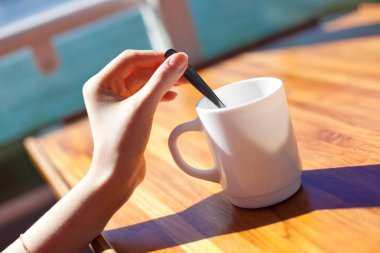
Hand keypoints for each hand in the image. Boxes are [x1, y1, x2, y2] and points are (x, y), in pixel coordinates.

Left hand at [82, 50, 187, 199]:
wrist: (117, 176)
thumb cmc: (123, 142)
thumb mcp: (145, 107)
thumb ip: (163, 80)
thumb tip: (181, 58)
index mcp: (100, 84)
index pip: (130, 59)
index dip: (155, 57)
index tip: (178, 58)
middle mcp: (105, 90)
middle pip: (138, 70)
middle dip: (162, 70)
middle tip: (185, 71)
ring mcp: (115, 102)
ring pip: (143, 83)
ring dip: (163, 81)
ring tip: (183, 82)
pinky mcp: (126, 113)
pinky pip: (144, 95)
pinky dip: (159, 93)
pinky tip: (172, 96)